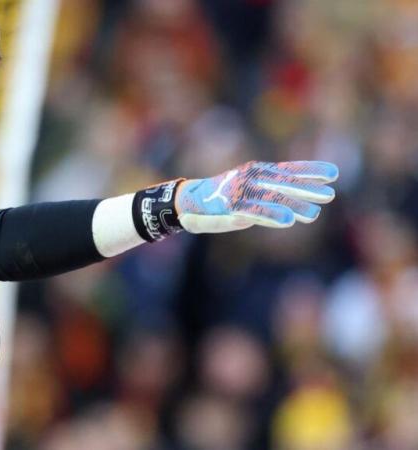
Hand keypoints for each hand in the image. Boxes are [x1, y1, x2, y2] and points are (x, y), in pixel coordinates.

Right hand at [176, 160, 338, 232]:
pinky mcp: (229, 206)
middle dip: (307, 188)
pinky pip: (253, 210)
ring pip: (271, 197)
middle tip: (330, 195)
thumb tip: (285, 211)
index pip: (286, 169)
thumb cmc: (214, 203)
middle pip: (283, 182)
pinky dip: (270, 214)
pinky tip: (287, 220)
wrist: (184, 205)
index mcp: (255, 173)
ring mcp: (239, 191)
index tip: (333, 173)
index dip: (309, 169)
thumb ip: (263, 202)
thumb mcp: (242, 198)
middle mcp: (249, 179)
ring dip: (293, 204)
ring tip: (314, 215)